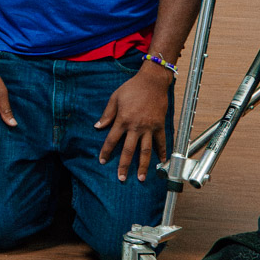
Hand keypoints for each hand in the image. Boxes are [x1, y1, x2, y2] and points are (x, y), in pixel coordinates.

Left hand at [95, 65, 172, 181]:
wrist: (152, 81)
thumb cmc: (132, 88)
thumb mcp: (115, 98)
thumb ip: (107, 114)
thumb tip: (97, 127)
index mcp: (123, 120)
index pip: (112, 140)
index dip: (106, 152)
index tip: (102, 161)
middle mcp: (136, 127)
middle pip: (129, 150)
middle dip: (124, 166)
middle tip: (121, 178)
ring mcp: (149, 127)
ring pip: (145, 151)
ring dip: (143, 165)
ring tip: (141, 178)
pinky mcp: (160, 125)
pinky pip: (161, 141)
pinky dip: (162, 152)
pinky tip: (161, 162)